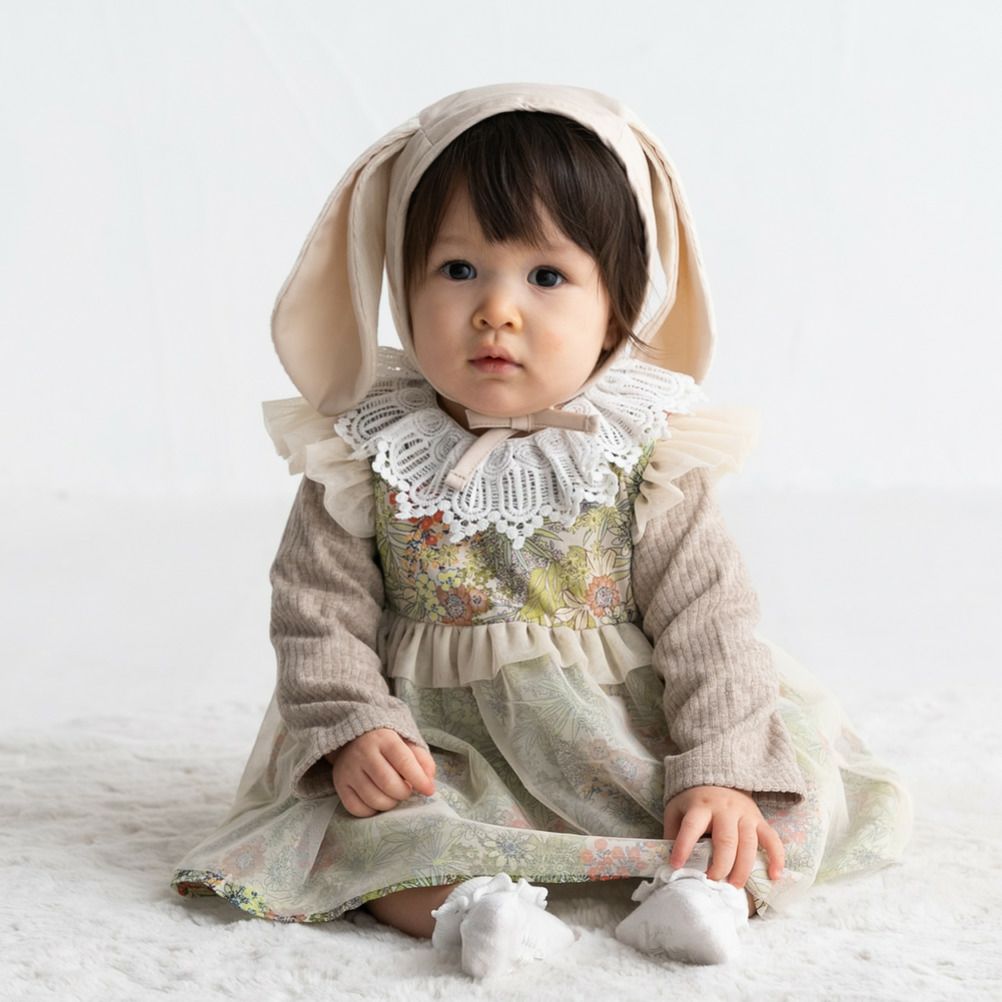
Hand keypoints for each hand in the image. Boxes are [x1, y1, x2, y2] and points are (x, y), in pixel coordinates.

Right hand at [329, 728, 436, 817]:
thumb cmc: (387, 745)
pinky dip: (372, 811)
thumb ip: (422, 760)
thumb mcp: (407, 744)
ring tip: (393, 795)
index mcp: (383, 739)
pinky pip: (358, 809)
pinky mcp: (340, 785)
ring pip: (374, 800)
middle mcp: (363, 753)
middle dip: (404, 793)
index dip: (419, 779)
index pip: (403, 761)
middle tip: (406, 790)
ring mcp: (349, 770)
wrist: (353, 739)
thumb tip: (429, 782)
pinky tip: (378, 800)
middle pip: (389, 784)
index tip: (429, 790)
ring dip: (390, 803)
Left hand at [663, 785, 784, 887]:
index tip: (676, 866)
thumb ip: (673, 833)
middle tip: (713, 882)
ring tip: (734, 886)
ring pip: (748, 843)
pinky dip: (776, 858)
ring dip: (743, 868)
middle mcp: (724, 809)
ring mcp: (745, 814)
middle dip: (721, 865)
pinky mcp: (759, 819)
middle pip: (726, 840)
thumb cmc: (695, 801)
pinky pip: (772, 839)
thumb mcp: (677, 810)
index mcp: (700, 805)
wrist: (718, 777)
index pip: (691, 827)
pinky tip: (774, 876)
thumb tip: (671, 863)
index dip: (683, 847)